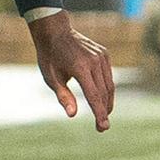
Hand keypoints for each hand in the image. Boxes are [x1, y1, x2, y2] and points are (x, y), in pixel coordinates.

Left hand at [29, 11, 114, 130]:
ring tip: (103, 115)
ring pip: (109, 85)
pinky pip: (108, 76)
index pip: (94, 95)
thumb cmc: (50, 57)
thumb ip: (63, 96)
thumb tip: (72, 115)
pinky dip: (107, 89)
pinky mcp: (104, 54)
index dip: (99, 113)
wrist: (56, 31)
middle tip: (102, 128)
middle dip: (104, 111)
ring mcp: (101, 56)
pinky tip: (102, 98)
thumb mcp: (51, 78)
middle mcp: (94, 61)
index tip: (103, 127)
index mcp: (80, 67)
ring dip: (107, 102)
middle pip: (104, 92)